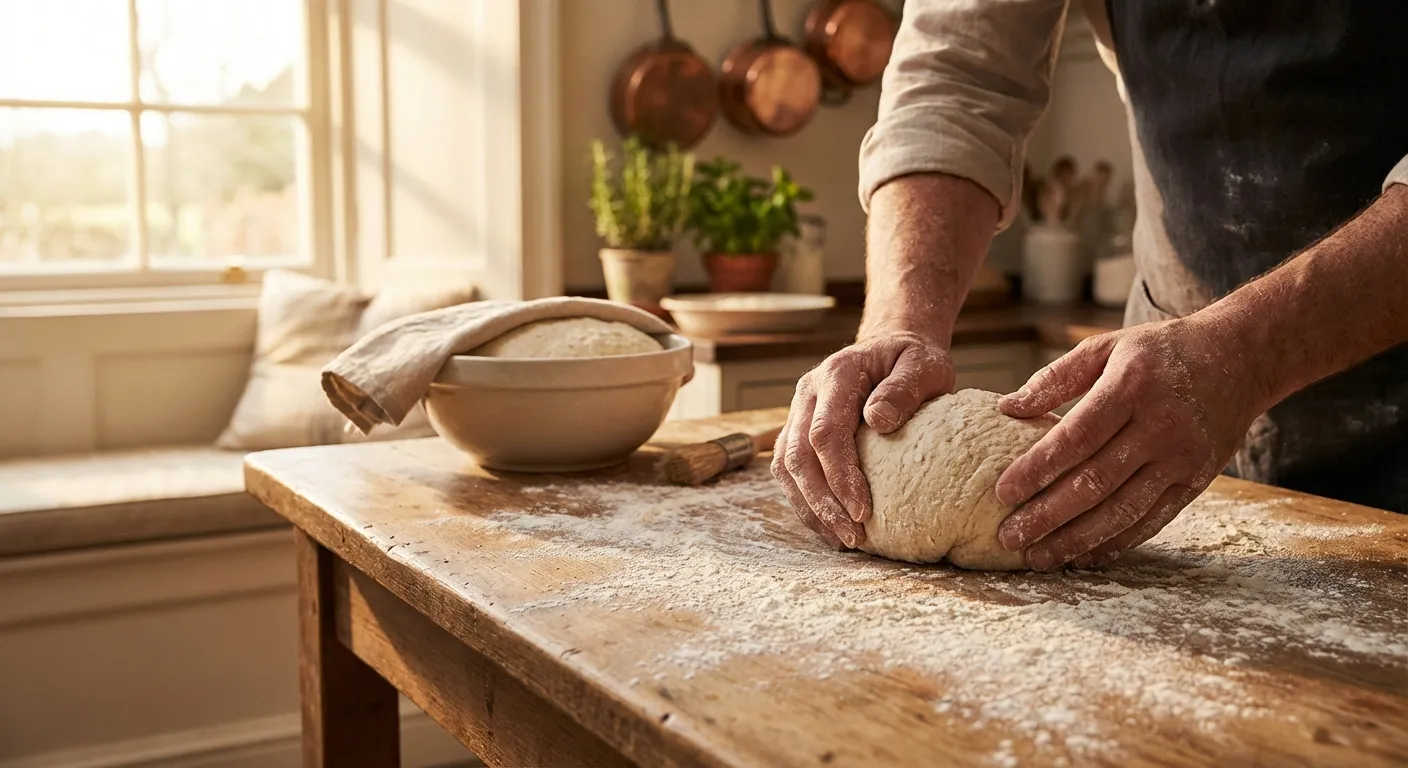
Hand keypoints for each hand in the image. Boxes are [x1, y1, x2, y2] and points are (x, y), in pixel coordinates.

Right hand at [772, 331, 955, 548]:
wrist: (892, 350)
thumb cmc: (912, 361)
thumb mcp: (924, 365)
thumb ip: (904, 388)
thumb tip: (878, 421)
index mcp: (835, 375)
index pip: (825, 432)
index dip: (839, 475)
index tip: (863, 510)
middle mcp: (807, 394)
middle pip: (798, 456)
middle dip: (822, 503)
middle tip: (853, 537)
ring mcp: (798, 413)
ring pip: (786, 468)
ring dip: (810, 508)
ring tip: (842, 540)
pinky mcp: (798, 432)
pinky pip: (791, 472)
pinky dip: (807, 502)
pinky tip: (831, 527)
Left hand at [993, 316, 1267, 569]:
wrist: (1241, 359)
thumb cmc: (1161, 352)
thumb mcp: (1107, 347)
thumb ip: (1055, 377)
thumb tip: (1006, 407)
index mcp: (1131, 387)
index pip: (1077, 437)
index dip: (1038, 468)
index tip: (1002, 491)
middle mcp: (1160, 427)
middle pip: (1096, 482)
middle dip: (1048, 515)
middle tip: (1009, 536)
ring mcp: (1181, 459)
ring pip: (1123, 510)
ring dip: (1076, 540)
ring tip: (1038, 557)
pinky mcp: (1196, 482)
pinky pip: (1152, 521)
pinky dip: (1115, 543)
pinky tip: (1082, 556)